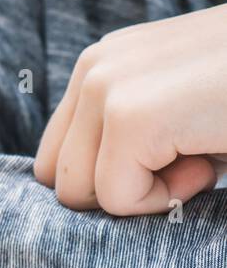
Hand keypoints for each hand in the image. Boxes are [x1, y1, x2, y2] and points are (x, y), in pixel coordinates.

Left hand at [33, 5, 226, 214]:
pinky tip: (209, 156)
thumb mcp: (184, 116)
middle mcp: (93, 67)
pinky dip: (167, 200)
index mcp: (100, 67)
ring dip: (147, 191)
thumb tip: (82, 196)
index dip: (114, 178)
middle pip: (60, 179)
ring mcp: (105, 86)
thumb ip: (129, 142)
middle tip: (191, 155)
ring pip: (82, 193)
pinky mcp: (130, 113)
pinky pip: (117, 198)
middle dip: (122, 188)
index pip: (58, 158)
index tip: (176, 152)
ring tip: (201, 150)